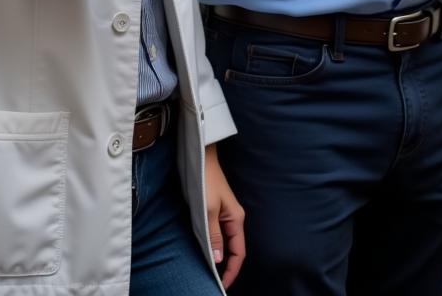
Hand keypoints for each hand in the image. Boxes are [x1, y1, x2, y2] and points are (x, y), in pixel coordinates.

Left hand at [204, 145, 244, 286]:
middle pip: (234, 249)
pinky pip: (219, 234)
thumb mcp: (208, 209)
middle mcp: (233, 219)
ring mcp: (225, 215)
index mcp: (236, 219)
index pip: (238, 252)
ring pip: (226, 242)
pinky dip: (215, 246)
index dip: (232, 271)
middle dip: (227, 267)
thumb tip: (218, 259)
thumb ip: (214, 235)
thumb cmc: (207, 181)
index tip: (222, 285)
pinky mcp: (217, 211)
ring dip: (220, 257)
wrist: (202, 157)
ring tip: (211, 272)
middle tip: (215, 282)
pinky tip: (208, 252)